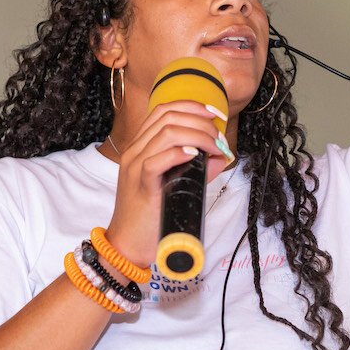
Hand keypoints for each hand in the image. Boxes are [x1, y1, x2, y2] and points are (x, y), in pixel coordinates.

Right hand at [104, 101, 230, 265]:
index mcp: (141, 145)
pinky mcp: (140, 185)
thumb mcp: (176, 183)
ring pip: (166, 133)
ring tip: (213, 148)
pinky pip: (155, 161)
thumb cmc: (151, 214)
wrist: (128, 243)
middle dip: (200, 121)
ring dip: (198, 135)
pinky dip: (179, 154)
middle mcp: (135, 150)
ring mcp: (134, 166)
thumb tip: (221, 156)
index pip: (164, 110)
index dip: (192, 106)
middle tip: (218, 137)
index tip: (215, 114)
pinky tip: (195, 156)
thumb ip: (197, 168)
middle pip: (168, 116)